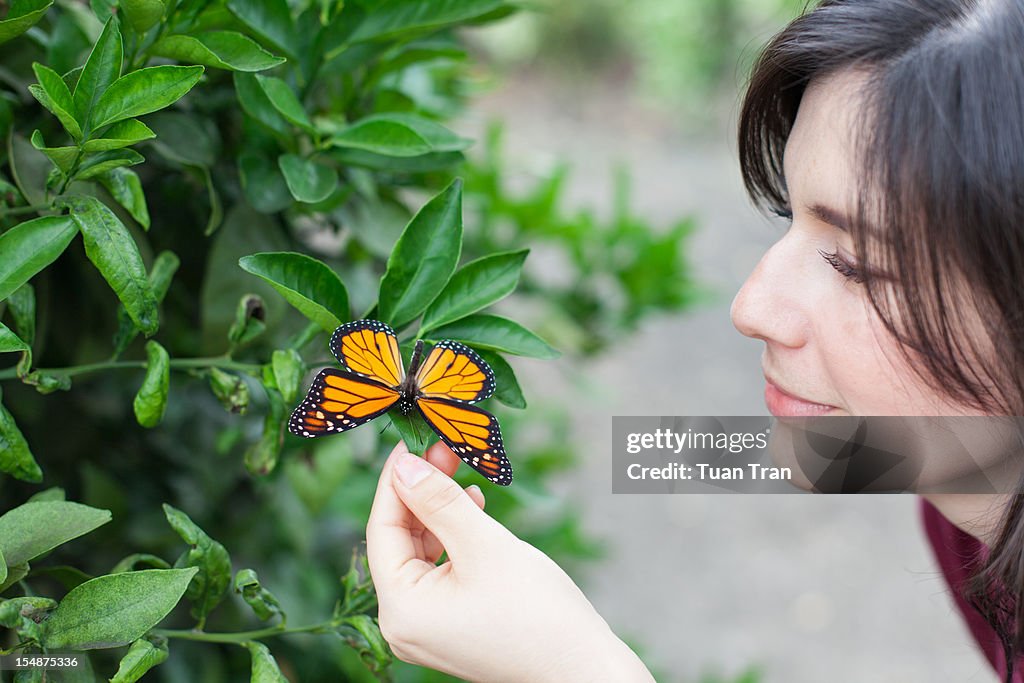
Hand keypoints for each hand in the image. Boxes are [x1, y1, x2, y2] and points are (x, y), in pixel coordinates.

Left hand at [366, 440, 654, 682]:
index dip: (395, 480)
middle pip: (400, 540)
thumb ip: (439, 501)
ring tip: (459, 470)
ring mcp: (427, 629)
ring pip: (421, 553)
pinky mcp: (451, 626)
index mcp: (401, 610)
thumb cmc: (539, 615)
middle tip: (443, 448)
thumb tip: (403, 464)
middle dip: (422, 492)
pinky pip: (439, 571)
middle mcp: (404, 624)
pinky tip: (472, 509)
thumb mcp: (485, 545)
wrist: (586, 671)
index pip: (382, 529)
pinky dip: (452, 539)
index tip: (411, 440)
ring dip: (439, 511)